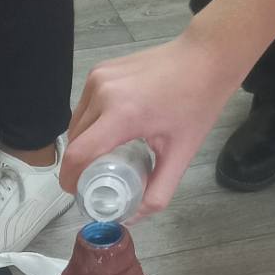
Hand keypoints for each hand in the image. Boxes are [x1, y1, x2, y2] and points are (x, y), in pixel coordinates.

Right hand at [63, 31, 239, 215]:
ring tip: (101, 158)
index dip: (70, 178)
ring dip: (82, 143)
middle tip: (95, 180)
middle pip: (74, 139)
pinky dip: (89, 122)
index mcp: (121, 115)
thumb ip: (158, 191)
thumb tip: (133, 215)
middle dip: (78, 164)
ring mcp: (98, 77)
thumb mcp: (182, 154)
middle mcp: (102, 93)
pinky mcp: (100, 70)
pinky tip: (108, 132)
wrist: (205, 58)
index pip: (78, 153)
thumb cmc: (196, 104)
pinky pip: (84, 104)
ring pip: (76, 121)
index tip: (76, 193)